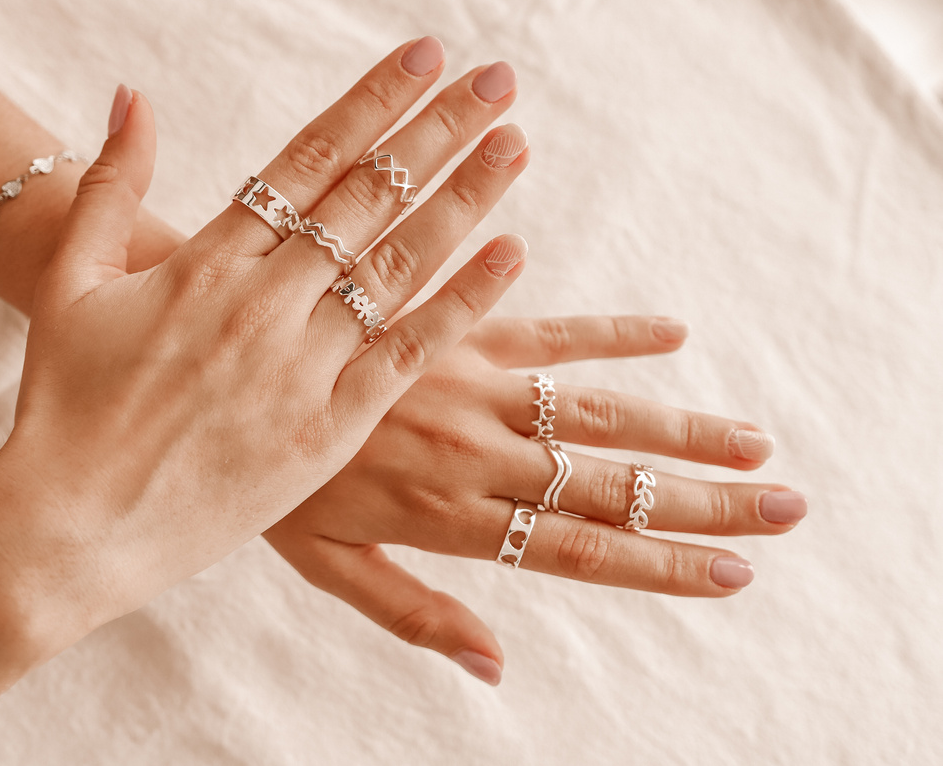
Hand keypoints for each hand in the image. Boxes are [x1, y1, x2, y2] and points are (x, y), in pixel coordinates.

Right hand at [0, 39, 534, 652]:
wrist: (70, 526)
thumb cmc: (60, 408)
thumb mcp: (67, 284)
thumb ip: (107, 187)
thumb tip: (134, 94)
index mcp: (205, 261)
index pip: (309, 159)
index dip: (373, 102)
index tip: (425, 57)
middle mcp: (263, 303)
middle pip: (368, 198)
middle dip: (437, 131)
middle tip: (496, 80)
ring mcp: (301, 367)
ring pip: (399, 266)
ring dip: (463, 198)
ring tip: (514, 143)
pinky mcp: (327, 431)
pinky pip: (407, 354)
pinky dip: (461, 304)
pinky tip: (510, 254)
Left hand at [266, 315, 805, 684]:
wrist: (213, 363)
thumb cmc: (260, 478)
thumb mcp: (327, 566)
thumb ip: (414, 612)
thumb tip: (493, 666)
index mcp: (446, 515)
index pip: (572, 548)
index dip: (656, 563)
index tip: (734, 571)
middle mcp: (471, 452)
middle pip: (604, 481)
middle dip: (699, 497)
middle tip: (784, 504)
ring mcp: (467, 385)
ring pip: (591, 409)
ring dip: (678, 423)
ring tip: (754, 440)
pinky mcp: (453, 329)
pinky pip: (544, 329)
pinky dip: (609, 333)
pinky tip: (672, 332)